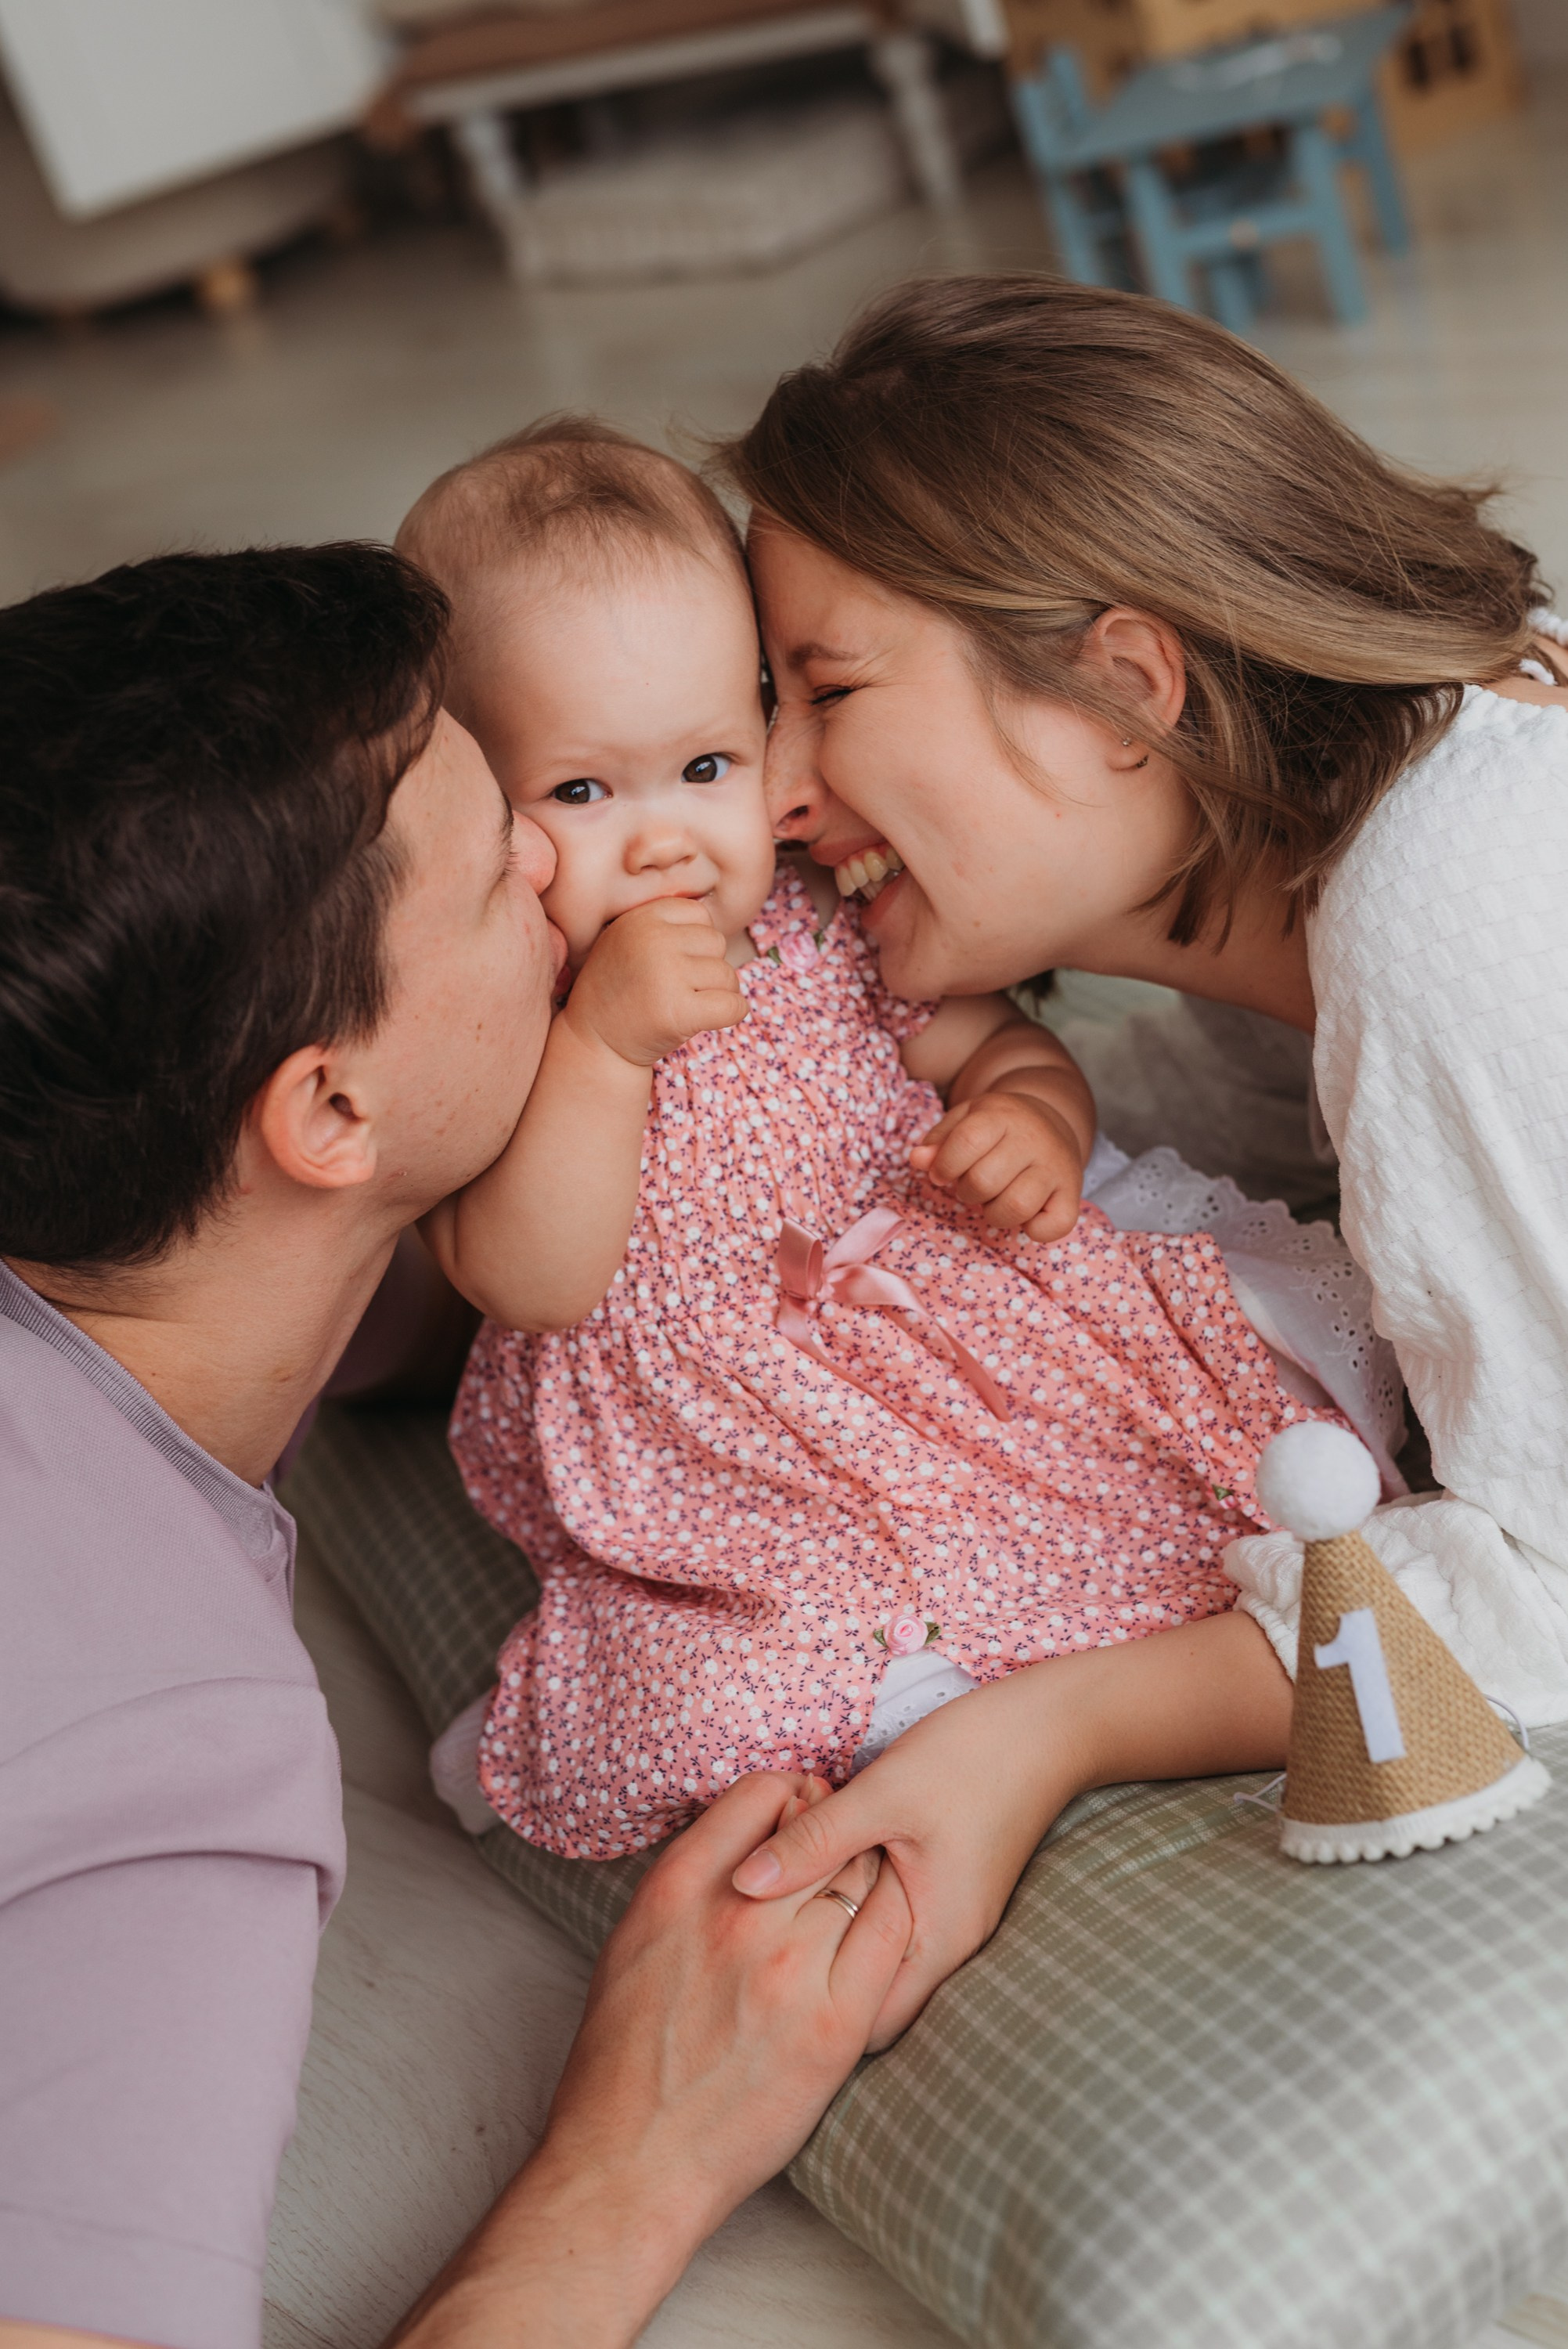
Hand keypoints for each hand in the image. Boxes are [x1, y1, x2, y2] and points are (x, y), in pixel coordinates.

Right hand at [387, 1771, 911, 2347]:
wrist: (633, 2164)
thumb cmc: (623, 2061)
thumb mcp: (634, 1942)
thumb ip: (689, 1884)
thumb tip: (747, 1845)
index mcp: (678, 1888)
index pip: (762, 1793)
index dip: (795, 1794)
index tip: (805, 1810)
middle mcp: (737, 1915)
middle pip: (821, 1828)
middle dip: (838, 1829)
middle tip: (846, 1846)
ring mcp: (790, 1970)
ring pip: (862, 1878)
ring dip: (869, 1875)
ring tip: (863, 1891)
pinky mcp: (836, 2025)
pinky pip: (890, 1936)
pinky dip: (895, 1918)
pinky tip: (886, 1927)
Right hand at [565, 897, 745, 1068]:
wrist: (594, 1042)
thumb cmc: (620, 990)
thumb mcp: (626, 940)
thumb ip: (662, 923)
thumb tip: (711, 904)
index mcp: (641, 918)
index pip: (700, 914)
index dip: (694, 942)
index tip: (673, 963)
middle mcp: (653, 941)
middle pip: (717, 943)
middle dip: (707, 967)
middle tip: (678, 989)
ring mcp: (667, 975)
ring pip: (728, 976)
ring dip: (716, 993)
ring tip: (683, 1005)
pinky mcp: (680, 1012)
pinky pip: (733, 1006)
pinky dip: (730, 1014)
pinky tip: (706, 1020)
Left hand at [729, 1616, 1292, 2050]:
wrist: (1048, 1727)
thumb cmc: (969, 1756)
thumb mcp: (883, 1794)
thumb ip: (814, 1840)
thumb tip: (743, 1882)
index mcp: (937, 1938)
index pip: (868, 2025)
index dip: (811, 2018)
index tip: (759, 1996)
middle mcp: (950, 1946)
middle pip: (873, 2003)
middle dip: (820, 1990)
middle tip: (758, 1965)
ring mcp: (953, 1921)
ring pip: (882, 1967)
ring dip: (839, 1949)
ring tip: (782, 1925)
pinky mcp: (951, 1894)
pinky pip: (896, 1931)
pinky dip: (859, 1919)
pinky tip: (826, 1886)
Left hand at [910, 1087, 1082, 1241]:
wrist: (1051, 1122)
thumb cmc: (997, 1128)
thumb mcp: (964, 1121)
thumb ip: (938, 1140)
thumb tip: (917, 1160)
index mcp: (1001, 1115)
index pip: (967, 1142)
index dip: (945, 1167)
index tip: (943, 1173)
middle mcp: (1033, 1139)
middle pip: (985, 1181)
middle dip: (968, 1192)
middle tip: (975, 1185)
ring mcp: (1056, 1167)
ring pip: (1016, 1207)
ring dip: (995, 1213)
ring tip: (996, 1199)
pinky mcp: (1072, 1193)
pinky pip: (1055, 1226)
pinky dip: (1035, 1230)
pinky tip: (1027, 1215)